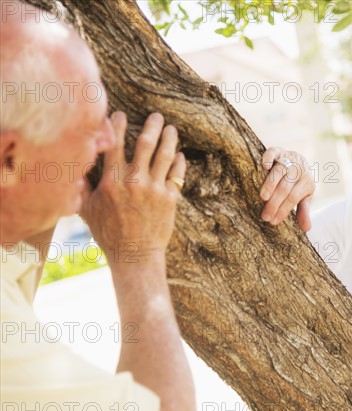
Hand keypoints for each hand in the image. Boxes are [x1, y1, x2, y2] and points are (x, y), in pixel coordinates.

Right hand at [79, 112, 185, 267]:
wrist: (135, 255)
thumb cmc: (109, 234)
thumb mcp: (87, 210)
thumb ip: (83, 186)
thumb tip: (72, 167)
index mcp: (112, 181)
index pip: (115, 144)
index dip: (118, 125)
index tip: (121, 114)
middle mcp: (134, 181)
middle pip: (146, 144)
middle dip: (152, 126)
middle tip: (157, 115)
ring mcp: (155, 189)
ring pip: (165, 155)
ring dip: (170, 138)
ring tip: (171, 129)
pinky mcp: (170, 198)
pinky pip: (176, 174)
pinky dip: (179, 162)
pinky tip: (179, 155)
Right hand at [259, 147, 314, 231]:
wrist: (300, 159)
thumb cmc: (299, 182)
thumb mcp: (305, 196)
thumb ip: (304, 211)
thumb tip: (307, 229)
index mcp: (307, 181)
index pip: (293, 198)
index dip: (283, 210)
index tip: (273, 221)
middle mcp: (299, 169)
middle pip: (286, 187)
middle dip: (275, 203)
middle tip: (265, 216)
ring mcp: (289, 158)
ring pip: (279, 172)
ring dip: (270, 184)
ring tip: (263, 198)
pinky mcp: (279, 150)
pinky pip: (273, 152)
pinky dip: (268, 158)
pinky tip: (264, 167)